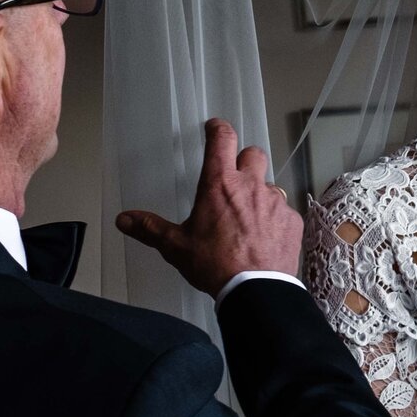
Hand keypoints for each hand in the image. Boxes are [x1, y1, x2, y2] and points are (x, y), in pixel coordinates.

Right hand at [115, 119, 298, 295]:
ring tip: (247, 216)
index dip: (218, 128)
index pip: (222, 139)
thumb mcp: (176, 246)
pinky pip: (284, 211)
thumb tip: (125, 220)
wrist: (255, 289)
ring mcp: (275, 202)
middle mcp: (250, 186)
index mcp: (219, 184)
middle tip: (234, 176)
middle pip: (253, 154)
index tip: (215, 128)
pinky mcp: (292, 220)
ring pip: (269, 184)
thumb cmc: (216, 265)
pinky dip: (274, 218)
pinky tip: (264, 237)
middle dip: (244, 160)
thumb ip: (150, 229)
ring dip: (259, 193)